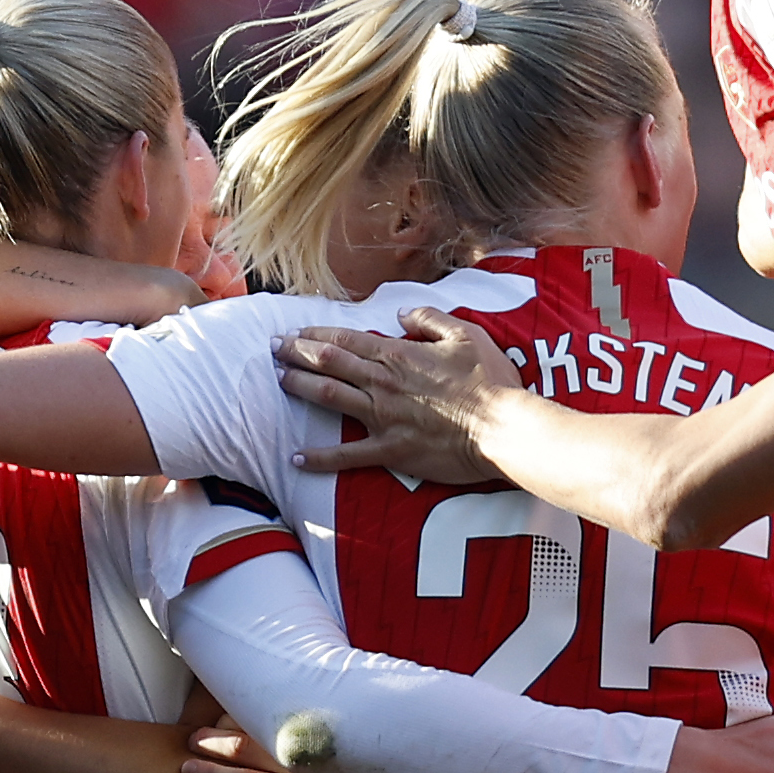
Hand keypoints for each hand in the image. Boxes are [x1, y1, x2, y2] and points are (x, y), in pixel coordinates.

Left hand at [178, 727, 330, 772]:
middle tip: (190, 742)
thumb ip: (267, 734)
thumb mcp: (299, 747)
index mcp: (301, 739)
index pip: (254, 724)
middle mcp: (302, 766)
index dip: (223, 725)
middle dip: (211, 744)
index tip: (202, 730)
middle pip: (246, 748)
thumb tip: (220, 721)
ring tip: (187, 772)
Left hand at [280, 311, 515, 483]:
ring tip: (278, 381)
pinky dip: (320, 458)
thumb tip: (401, 313)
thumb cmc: (489, 380)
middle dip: (296, 353)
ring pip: (330, 398)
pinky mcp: (390, 450)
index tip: (295, 330)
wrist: (501, 427)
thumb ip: (429, 319)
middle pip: (328, 363)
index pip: (346, 339)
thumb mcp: (465, 334)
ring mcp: (383, 417)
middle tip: (272, 348)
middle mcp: (383, 383)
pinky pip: (347, 455)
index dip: (316, 333)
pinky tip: (296, 459)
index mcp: (398, 355)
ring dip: (301, 388)